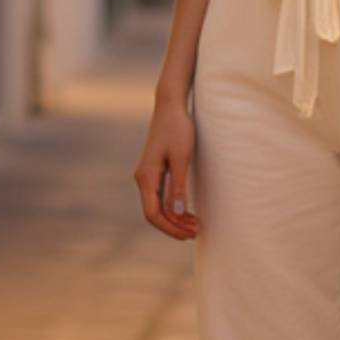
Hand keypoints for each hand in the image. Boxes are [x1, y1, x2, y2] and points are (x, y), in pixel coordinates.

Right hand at [134, 100, 198, 239]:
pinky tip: (187, 211)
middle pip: (154, 213)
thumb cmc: (178, 128)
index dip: (170, 227)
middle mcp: (142, 178)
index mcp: (146, 177)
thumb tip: (177, 212)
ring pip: (157, 206)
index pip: (153, 213)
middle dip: (174, 226)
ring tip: (195, 225)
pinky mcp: (154, 171)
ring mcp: (147, 175)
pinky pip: (160, 196)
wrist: (170, 105)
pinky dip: (173, 207)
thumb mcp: (181, 158)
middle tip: (196, 232)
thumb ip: (178, 185)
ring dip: (174, 218)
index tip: (189, 234)